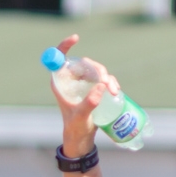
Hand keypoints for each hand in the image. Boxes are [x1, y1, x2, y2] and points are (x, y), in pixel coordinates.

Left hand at [47, 34, 118, 156]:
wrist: (82, 138)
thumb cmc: (75, 128)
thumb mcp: (80, 117)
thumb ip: (88, 103)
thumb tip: (101, 87)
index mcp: (61, 83)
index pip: (59, 59)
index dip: (65, 46)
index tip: (76, 38)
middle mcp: (71, 80)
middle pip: (85, 63)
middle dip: (98, 70)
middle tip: (107, 83)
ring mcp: (83, 83)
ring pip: (97, 70)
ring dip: (107, 77)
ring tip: (113, 92)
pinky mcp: (94, 88)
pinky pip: (104, 78)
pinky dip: (111, 82)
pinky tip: (115, 91)